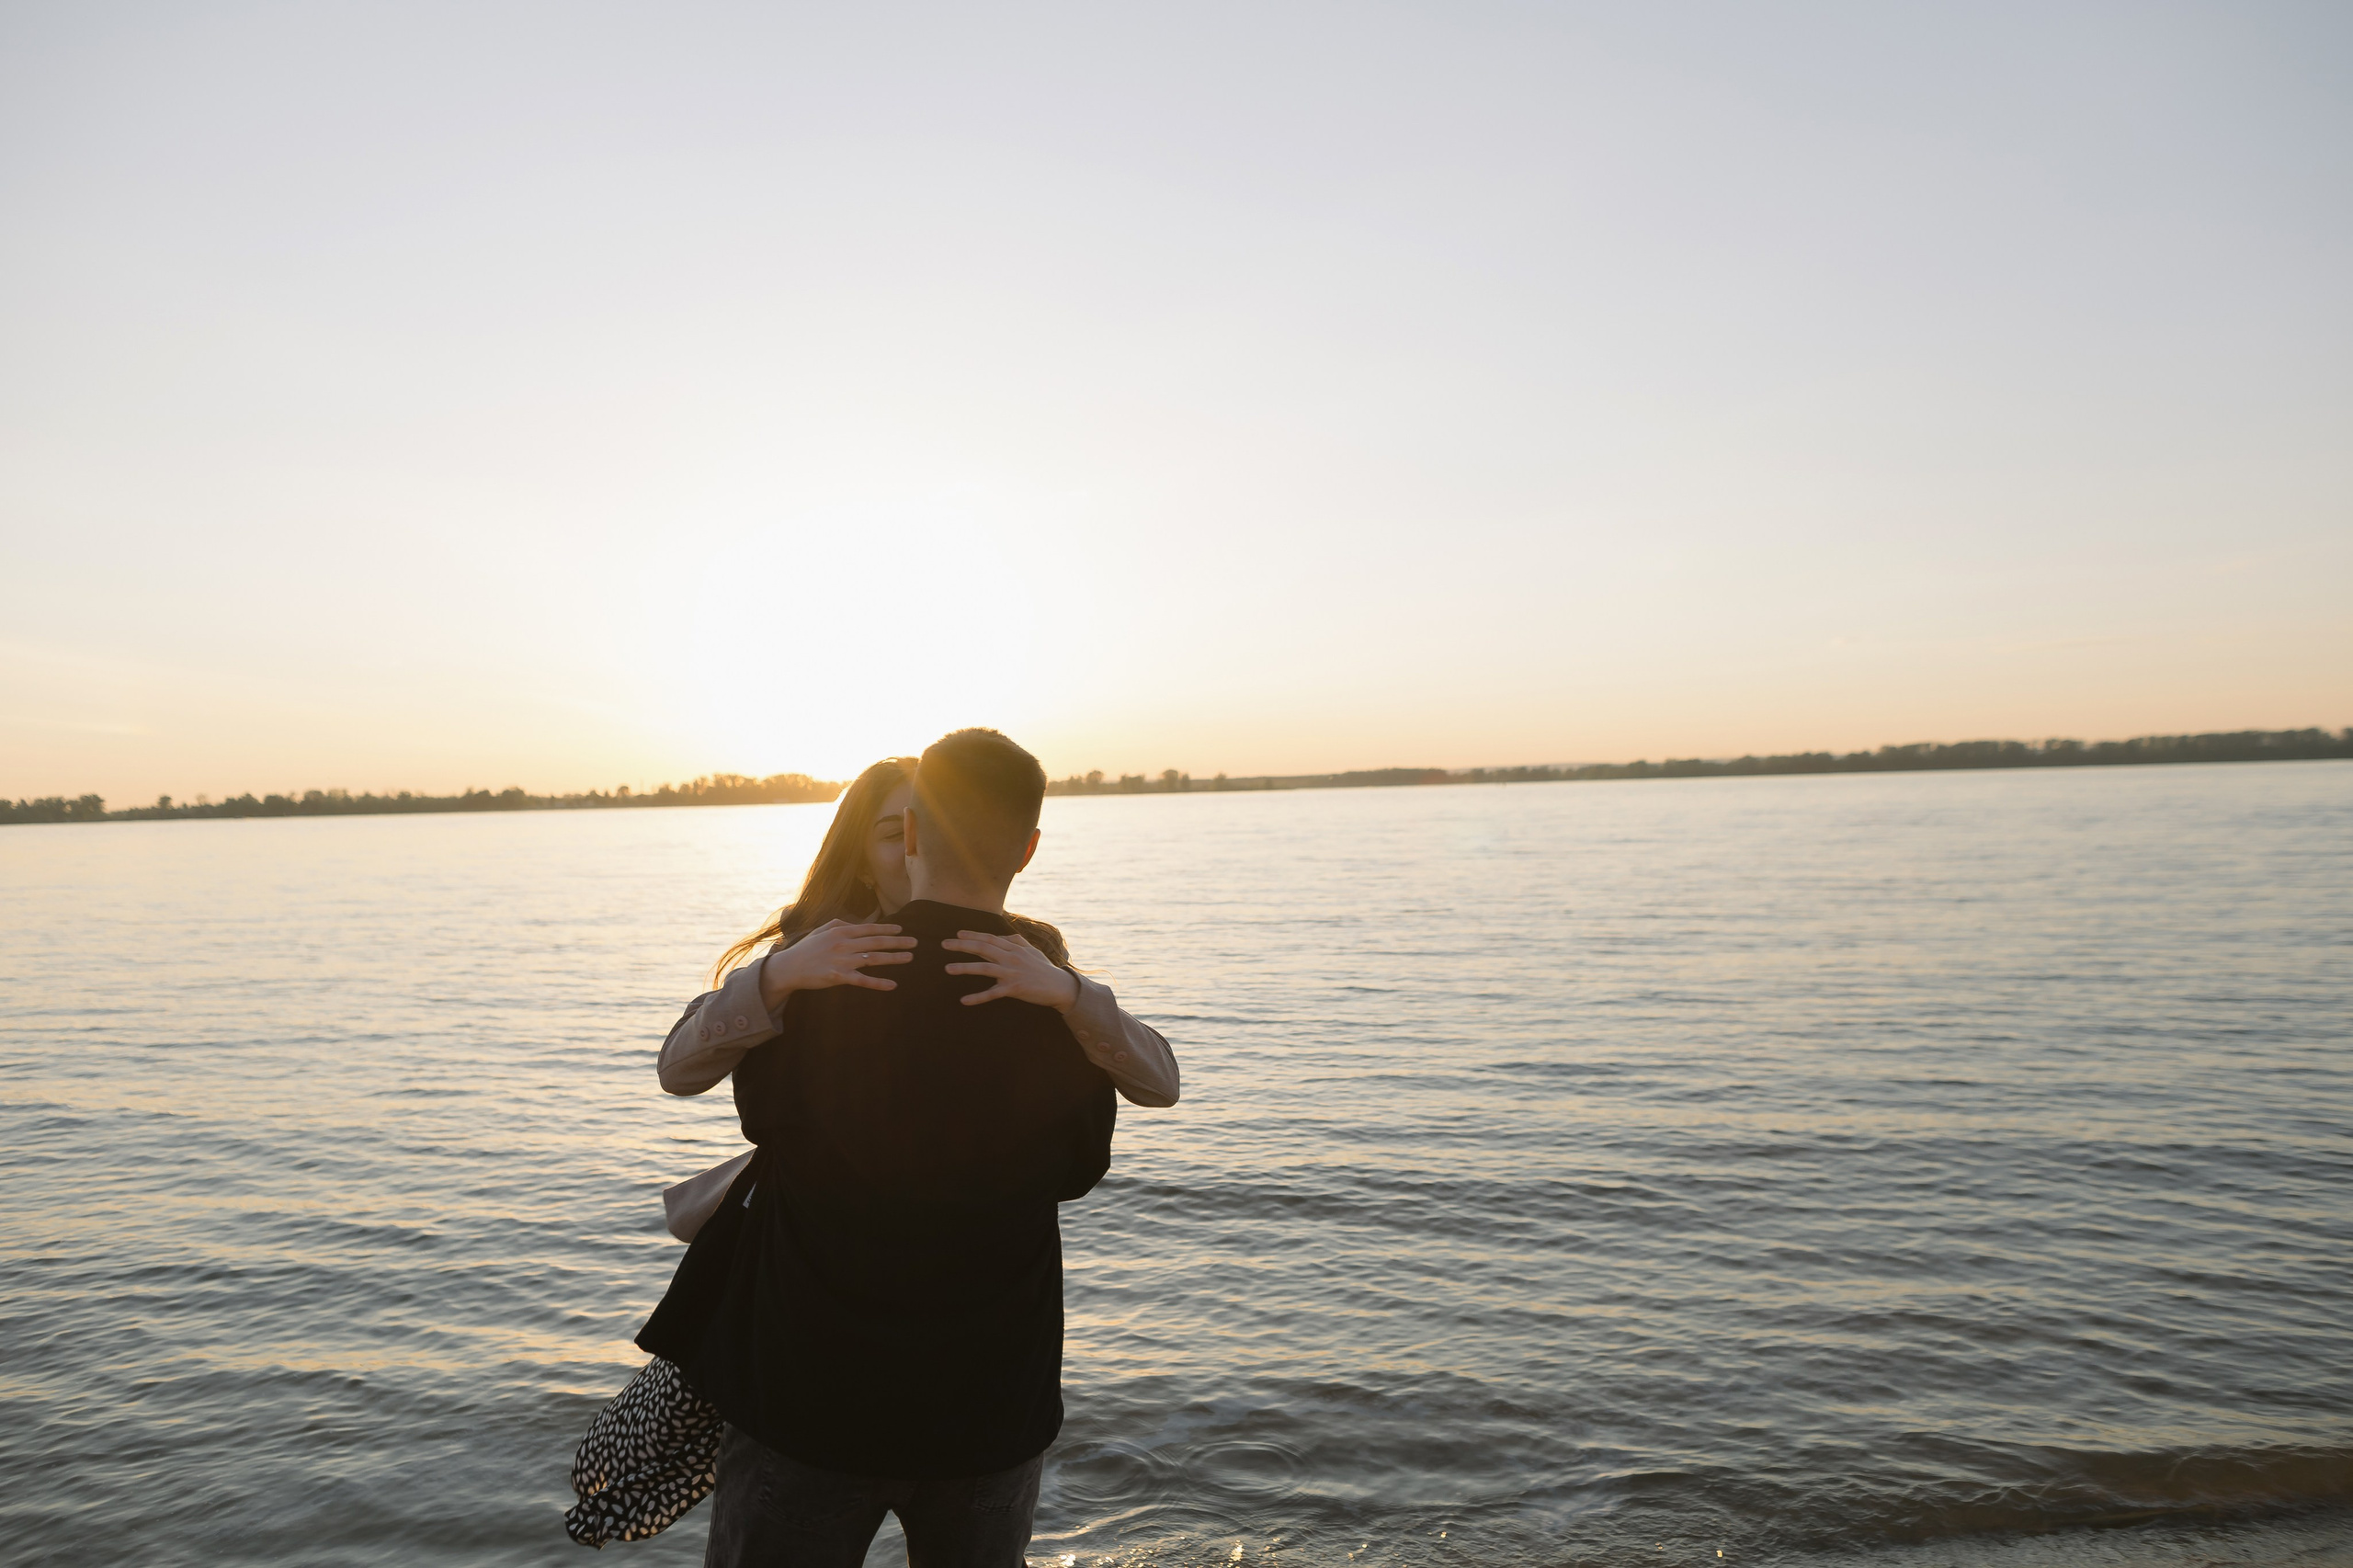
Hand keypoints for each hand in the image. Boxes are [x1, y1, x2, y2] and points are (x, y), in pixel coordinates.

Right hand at [759, 921, 915, 1007]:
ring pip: (874, 959)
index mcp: (840, 931)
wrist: (789, 968)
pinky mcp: (839, 977)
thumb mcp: (822, 930)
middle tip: (916, 942)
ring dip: (894, 958)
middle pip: (876, 942)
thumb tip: (858, 924)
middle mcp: (843, 944)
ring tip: (910, 957)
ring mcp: (842, 961)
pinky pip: (863, 980)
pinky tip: (892, 985)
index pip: (869, 928)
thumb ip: (841, 925)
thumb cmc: (807, 948)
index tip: (902, 929)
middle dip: (898, 942)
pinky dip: (879, 983)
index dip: (887, 929)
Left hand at [941, 930, 1081, 1008]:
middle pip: (983, 948)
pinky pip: (992, 993)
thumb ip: (1017, 941)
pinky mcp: (1014, 989)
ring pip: (984, 968)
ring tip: (947, 969)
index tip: (957, 934)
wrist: (1060, 987)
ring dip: (964, 968)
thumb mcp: (1032, 950)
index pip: (990, 938)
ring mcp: (1012, 973)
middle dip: (962, 946)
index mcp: (1015, 948)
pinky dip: (978, 997)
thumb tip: (1002, 936)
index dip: (973, 935)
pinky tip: (964, 1000)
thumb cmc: (1044, 968)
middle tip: (944, 944)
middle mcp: (1012, 958)